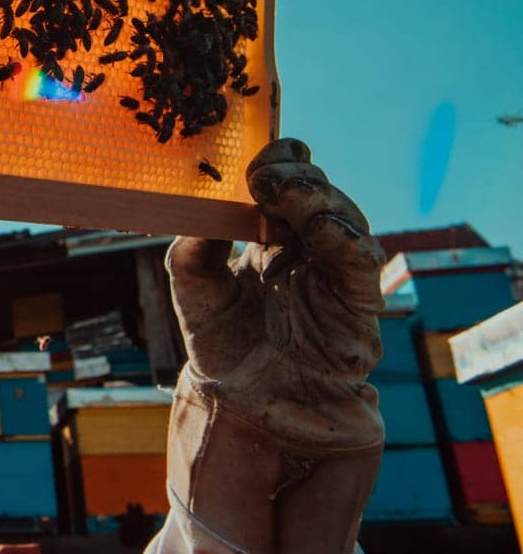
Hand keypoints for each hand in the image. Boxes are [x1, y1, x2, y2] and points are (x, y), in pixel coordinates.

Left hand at [162, 138, 385, 553]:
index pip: (284, 186)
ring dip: (315, 197)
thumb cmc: (222, 348)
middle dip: (294, 174)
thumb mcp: (195, 288)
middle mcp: (307, 252)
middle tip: (266, 167)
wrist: (247, 413)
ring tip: (282, 186)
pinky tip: (319, 224)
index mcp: (270, 240)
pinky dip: (342, 236)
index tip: (264, 140)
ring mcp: (334, 276)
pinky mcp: (356, 306)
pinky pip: (358, 262)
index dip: (280, 160)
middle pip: (314, 194)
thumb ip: (196, 246)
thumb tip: (202, 207)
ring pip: (341, 218)